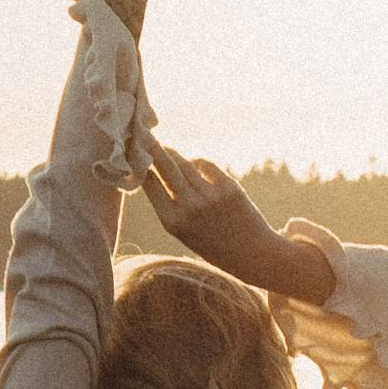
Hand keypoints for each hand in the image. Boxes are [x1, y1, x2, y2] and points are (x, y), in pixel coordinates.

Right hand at [141, 145, 335, 305]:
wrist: (251, 254)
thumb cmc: (213, 243)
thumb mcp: (183, 232)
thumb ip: (169, 205)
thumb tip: (156, 171)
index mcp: (172, 221)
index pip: (149, 183)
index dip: (141, 165)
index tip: (136, 153)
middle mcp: (188, 207)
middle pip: (164, 165)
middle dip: (153, 147)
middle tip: (144, 134)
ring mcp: (209, 196)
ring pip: (184, 163)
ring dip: (174, 154)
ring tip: (168, 150)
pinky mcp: (228, 187)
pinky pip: (205, 164)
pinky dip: (197, 162)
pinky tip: (194, 164)